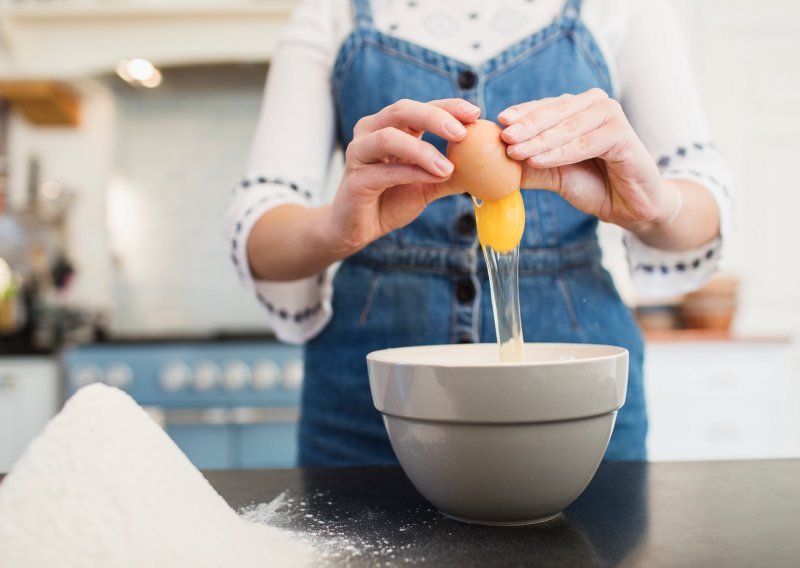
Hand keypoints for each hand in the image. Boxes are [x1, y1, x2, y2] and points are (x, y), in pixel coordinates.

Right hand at [329, 98, 480, 252]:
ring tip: (448, 167)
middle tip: (462, 132)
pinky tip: (433, 180)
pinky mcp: (355, 179)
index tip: (475, 113)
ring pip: (388, 137)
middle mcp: (371, 132)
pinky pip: (384, 171)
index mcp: (390, 127)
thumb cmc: (391, 200)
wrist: (360, 228)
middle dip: (434, 117)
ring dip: (422, 150)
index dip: (448, 106)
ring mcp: (359, 153)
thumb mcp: (428, 184)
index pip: (421, 107)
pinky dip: (411, 172)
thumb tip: (486, 167)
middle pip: (402, 111)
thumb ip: (451, 172)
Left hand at [498, 88, 679, 232]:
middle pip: (554, 112)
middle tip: (504, 137)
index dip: (522, 114)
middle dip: (527, 126)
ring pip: (568, 127)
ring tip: (515, 152)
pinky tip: (539, 159)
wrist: (629, 206)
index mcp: (578, 108)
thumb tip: (491, 163)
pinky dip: (561, 152)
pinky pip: (586, 143)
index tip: (498, 122)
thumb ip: (528, 164)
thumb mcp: (553, 174)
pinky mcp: (623, 135)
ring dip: (540, 140)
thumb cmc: (593, 185)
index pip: (544, 107)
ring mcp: (611, 116)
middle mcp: (595, 105)